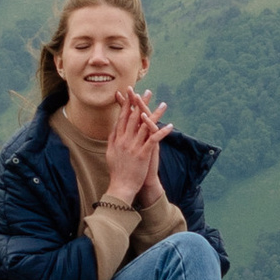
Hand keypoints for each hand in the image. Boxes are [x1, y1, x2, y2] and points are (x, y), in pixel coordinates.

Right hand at [103, 86, 168, 206]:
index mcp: (117, 139)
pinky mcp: (142, 154)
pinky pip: (153, 139)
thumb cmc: (117, 171)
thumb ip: (112, 139)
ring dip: (156, 114)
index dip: (128, 104)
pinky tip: (170, 126)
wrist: (121, 187)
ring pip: (145, 126)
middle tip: (148, 92)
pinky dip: (162, 132)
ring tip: (163, 105)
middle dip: (141, 103)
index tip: (132, 93)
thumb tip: (114, 128)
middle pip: (134, 117)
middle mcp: (125, 140)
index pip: (123, 117)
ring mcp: (133, 147)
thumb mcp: (110, 152)